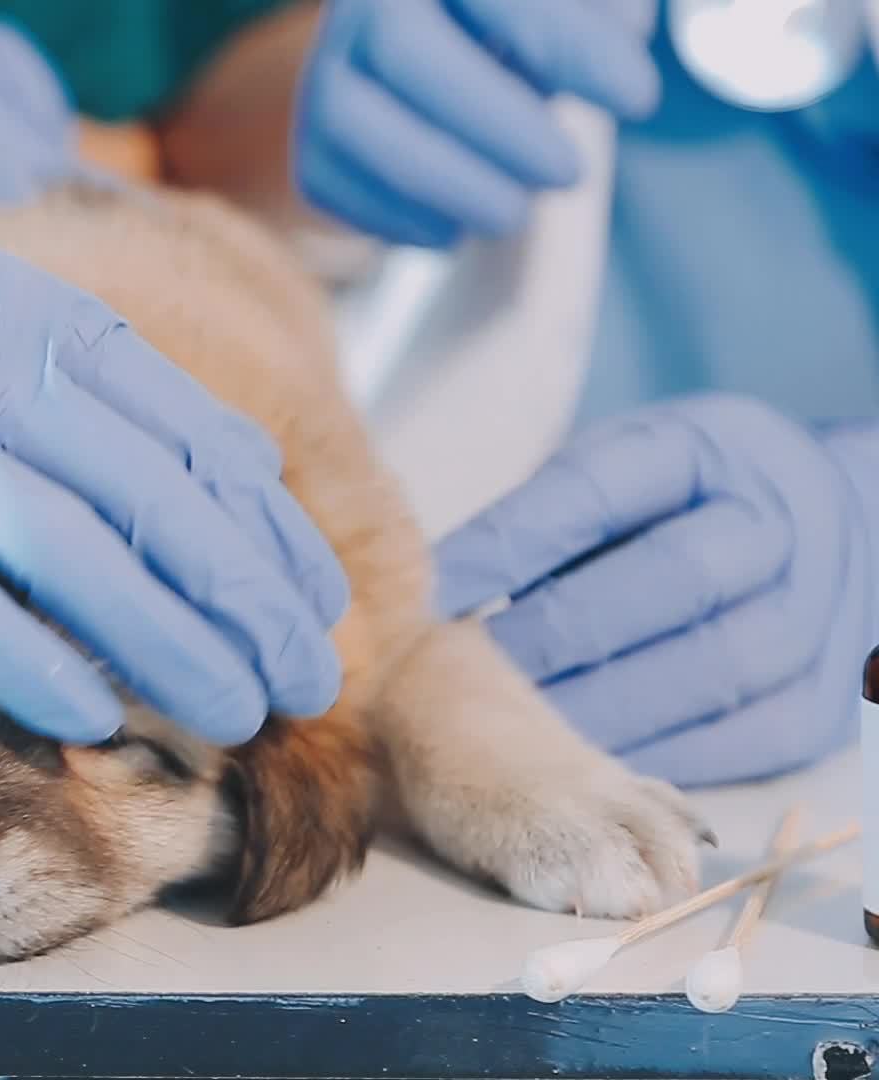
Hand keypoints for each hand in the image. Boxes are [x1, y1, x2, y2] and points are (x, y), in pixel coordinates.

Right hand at [0, 236, 349, 745]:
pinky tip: (97, 717)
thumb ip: (105, 411)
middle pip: (144, 493)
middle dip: (242, 597)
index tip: (315, 604)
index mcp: (33, 318)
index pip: (181, 431)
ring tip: (238, 710)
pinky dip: (32, 659)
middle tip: (307, 680)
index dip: (262, 529)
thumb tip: (251, 475)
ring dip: (167, 640)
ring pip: (68, 547)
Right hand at [292, 0, 661, 246]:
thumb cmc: (521, 27)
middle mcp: (361, 3)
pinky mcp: (309, 143)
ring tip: (516, 213)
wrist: (440, 51)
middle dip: (494, 123)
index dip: (564, 42)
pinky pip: (331, 182)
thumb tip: (622, 35)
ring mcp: (323, 73)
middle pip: (402, 50)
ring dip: (445, 182)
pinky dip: (399, 216)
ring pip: (353, 123)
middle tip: (569, 173)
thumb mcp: (568, 9)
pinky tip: (458, 226)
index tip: (637, 97)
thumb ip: (597, 12)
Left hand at [434, 394, 875, 786]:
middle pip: (665, 581)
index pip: (601, 490)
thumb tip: (434, 583)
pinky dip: (655, 751)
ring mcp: (808, 616)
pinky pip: (736, 740)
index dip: (513, 543)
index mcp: (708, 451)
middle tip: (468, 668)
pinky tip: (584, 760)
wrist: (826, 533)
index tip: (436, 586)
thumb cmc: (678, 505)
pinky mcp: (813, 702)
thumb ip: (544, 518)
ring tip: (512, 723)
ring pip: (705, 667)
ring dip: (598, 701)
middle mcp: (774, 526)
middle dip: (556, 630)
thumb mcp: (617, 473)